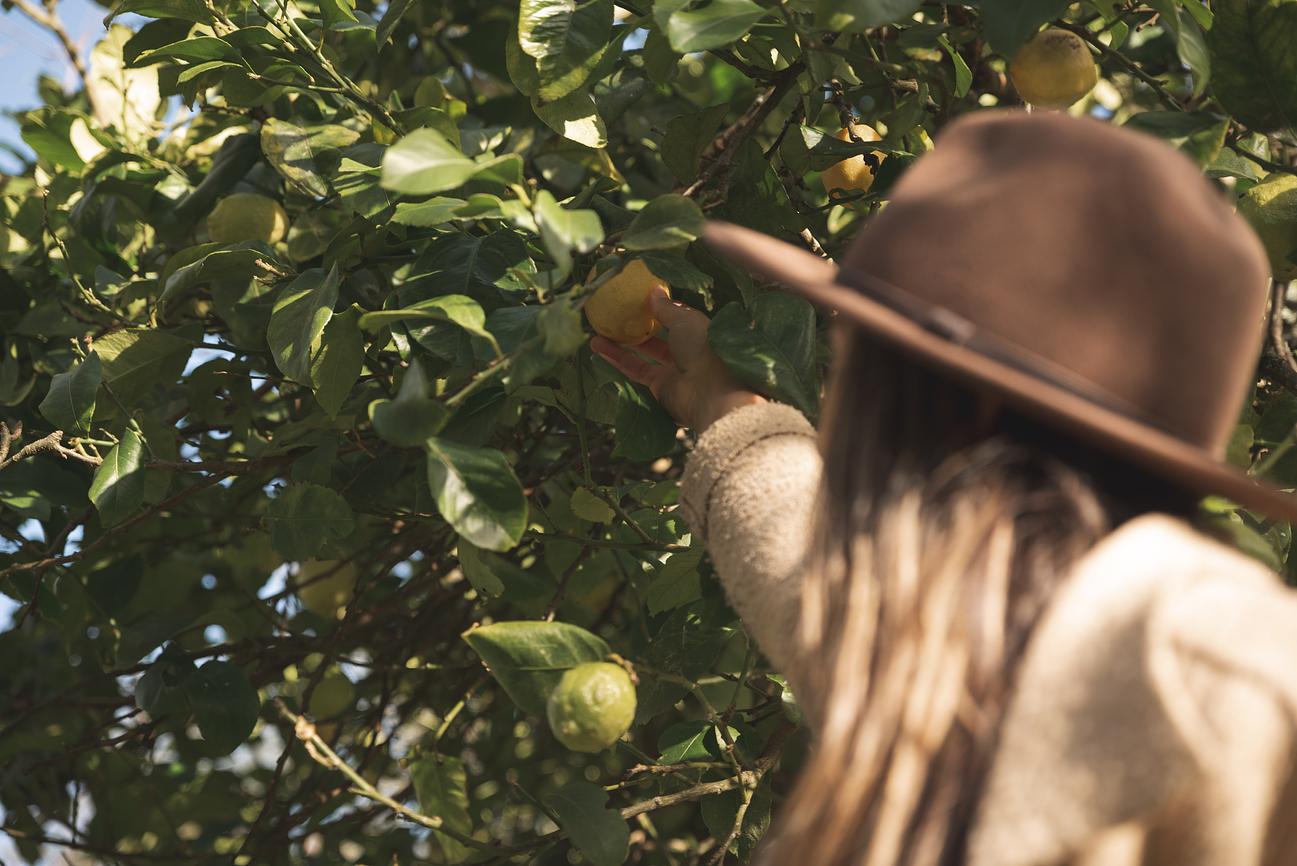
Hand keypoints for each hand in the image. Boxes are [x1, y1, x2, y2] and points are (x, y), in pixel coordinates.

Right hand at [590, 287, 764, 432]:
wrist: (708, 392)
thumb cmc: (702, 348)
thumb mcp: (684, 320)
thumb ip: (666, 307)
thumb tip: (653, 290)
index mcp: (697, 332)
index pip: (675, 318)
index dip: (658, 309)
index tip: (637, 300)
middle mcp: (685, 351)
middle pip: (656, 337)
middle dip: (635, 327)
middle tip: (612, 316)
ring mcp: (671, 370)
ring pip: (641, 355)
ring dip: (619, 344)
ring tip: (596, 333)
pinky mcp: (658, 387)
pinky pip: (634, 370)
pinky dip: (617, 359)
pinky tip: (598, 348)